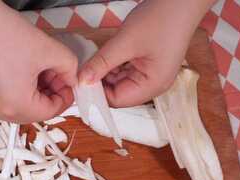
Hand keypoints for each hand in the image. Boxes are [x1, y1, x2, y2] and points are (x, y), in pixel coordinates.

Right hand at [0, 1, 77, 122]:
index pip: (51, 112)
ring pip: (17, 106)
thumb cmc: (5, 34)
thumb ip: (69, 68)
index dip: (65, 95)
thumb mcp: (49, 50)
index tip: (68, 80)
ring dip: (32, 92)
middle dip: (48, 94)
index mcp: (17, 107)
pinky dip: (13, 88)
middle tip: (53, 72)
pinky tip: (15, 66)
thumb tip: (71, 79)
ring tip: (35, 67)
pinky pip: (0, 98)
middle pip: (33, 112)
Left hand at [79, 0, 214, 106]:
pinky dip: (114, 65)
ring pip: (120, 82)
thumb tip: (82, 80)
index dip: (97, 93)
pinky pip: (126, 71)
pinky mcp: (149, 64)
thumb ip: (102, 63)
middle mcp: (154, 85)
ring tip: (95, 59)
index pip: (117, 101)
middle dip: (101, 83)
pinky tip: (107, 55)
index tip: (80, 81)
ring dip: (106, 73)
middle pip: (118, 93)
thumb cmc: (160, 19)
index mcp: (153, 86)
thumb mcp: (125, 42)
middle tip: (83, 69)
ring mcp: (152, 74)